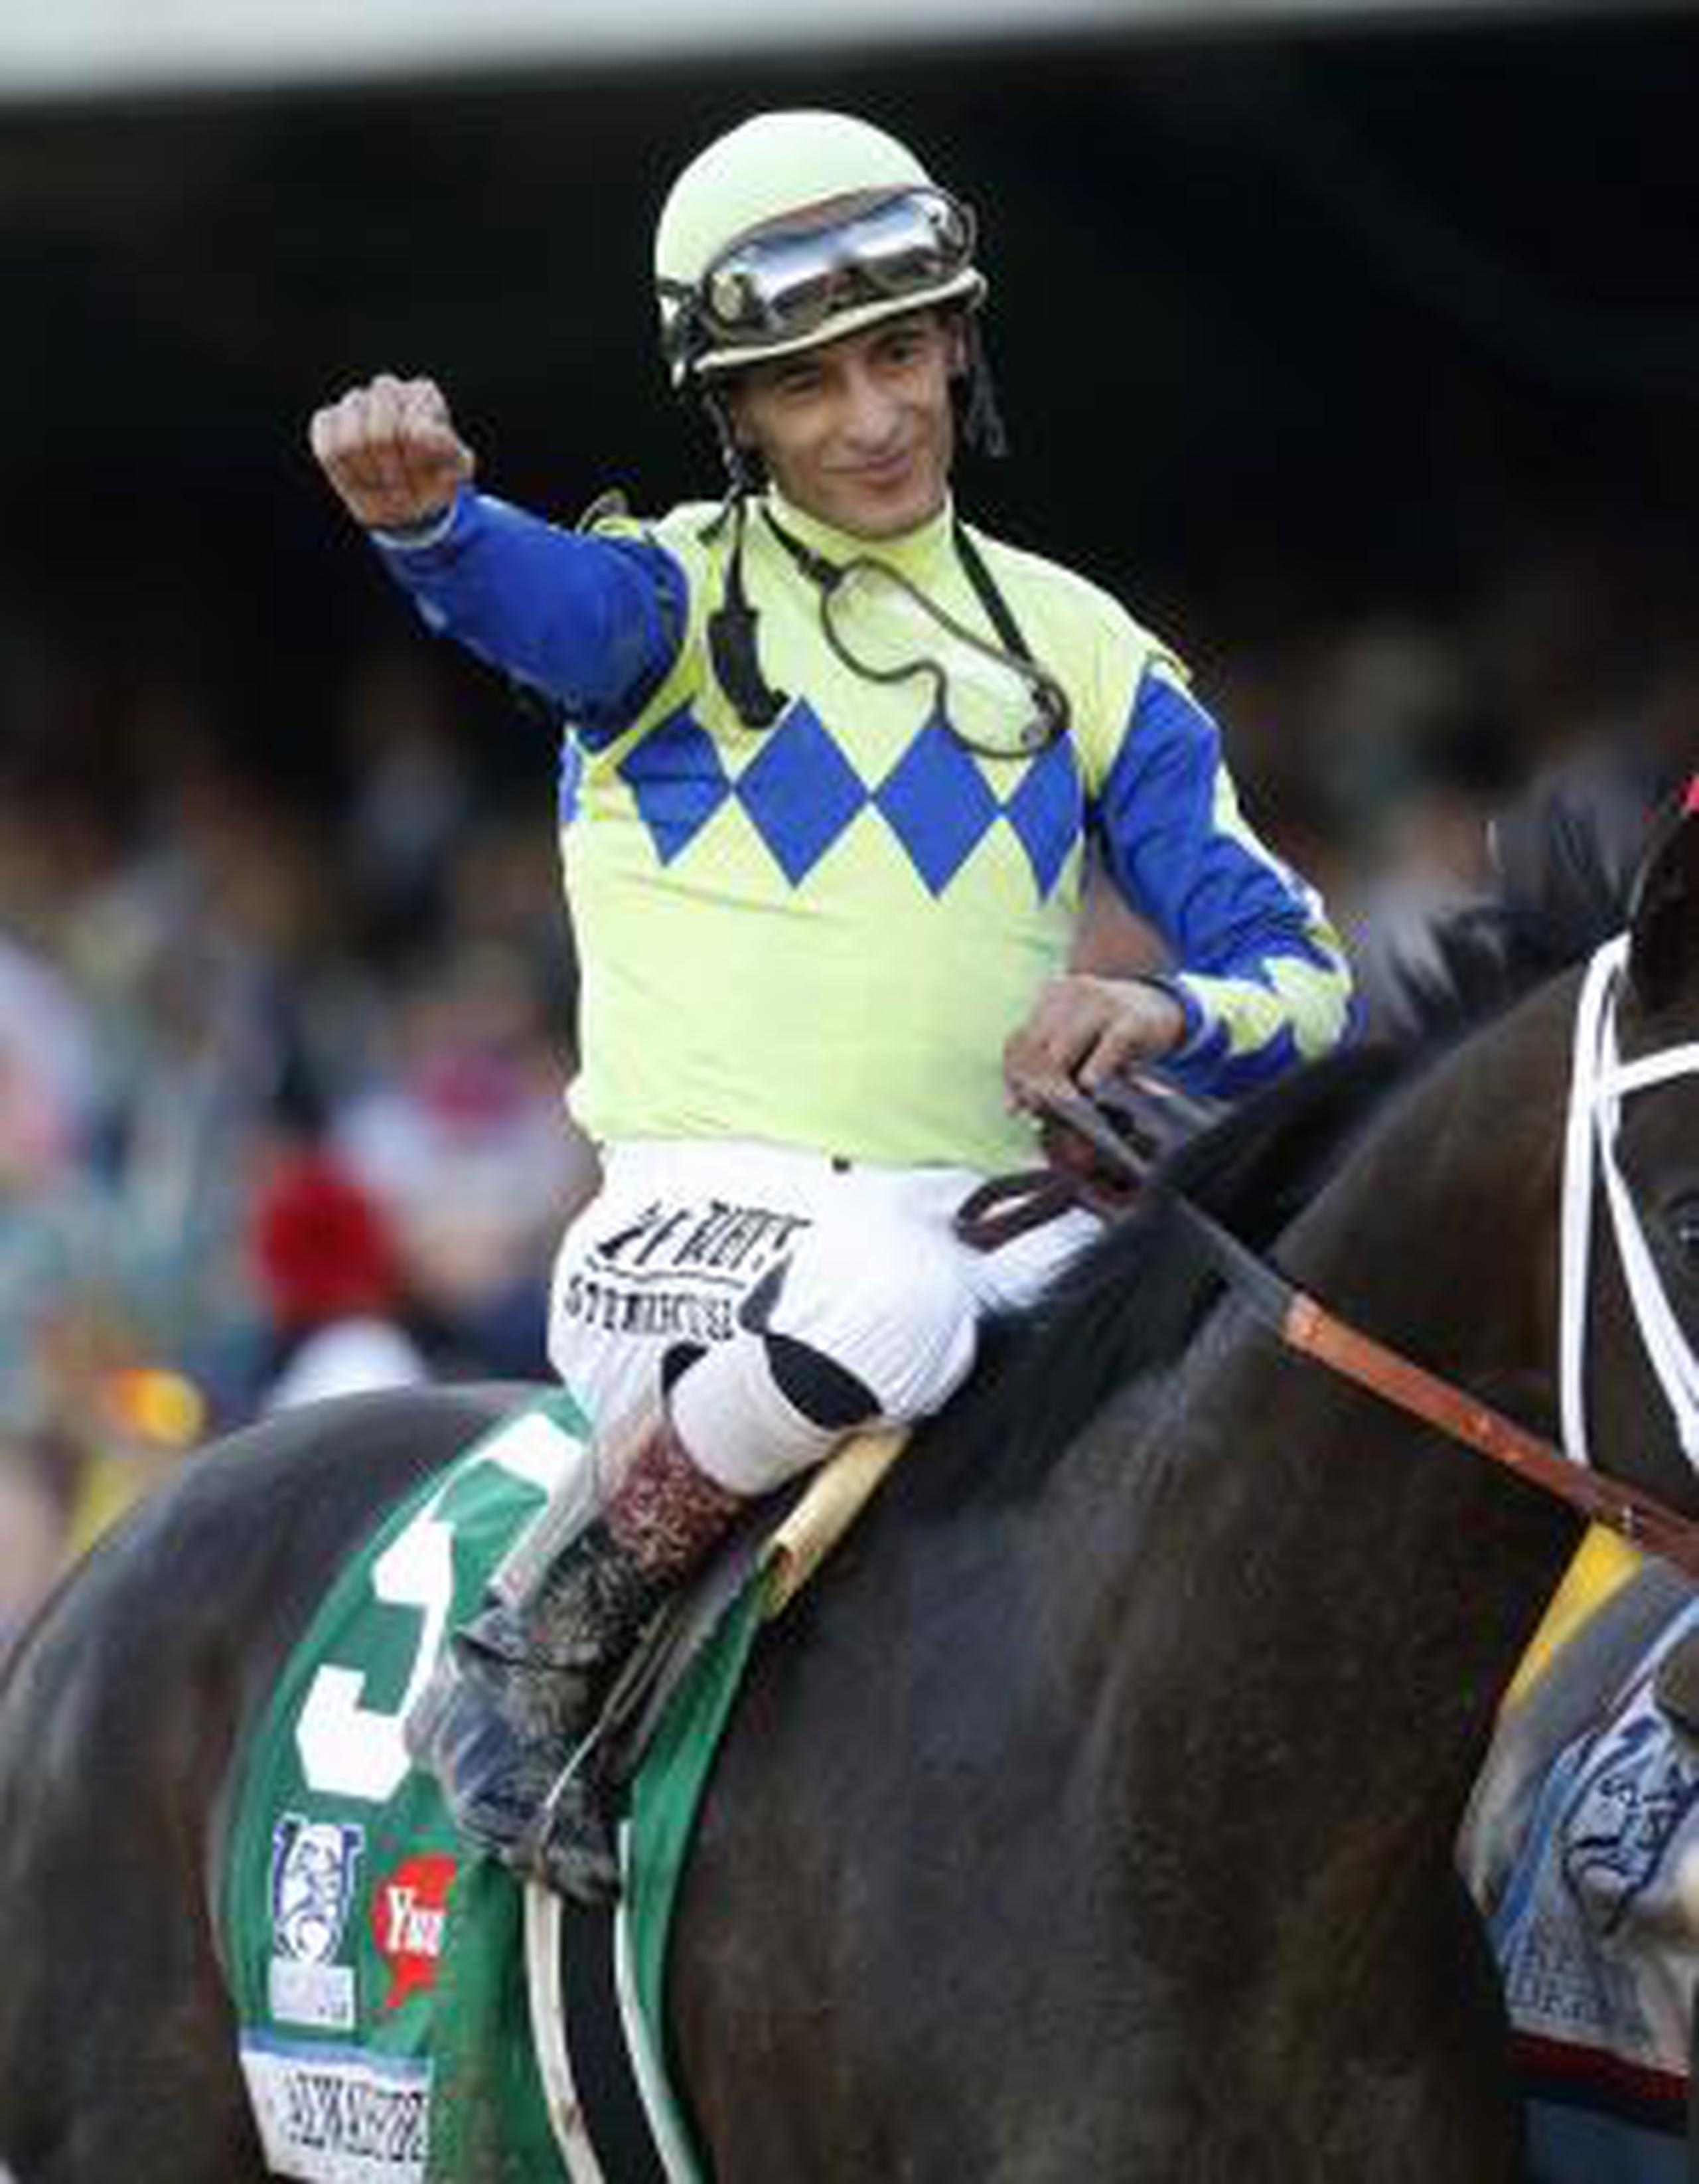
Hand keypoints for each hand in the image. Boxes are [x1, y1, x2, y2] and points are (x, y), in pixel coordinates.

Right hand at [307, 374, 475, 531]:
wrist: (410, 492)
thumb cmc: (436, 477)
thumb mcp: (457, 473)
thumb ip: (454, 458)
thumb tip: (422, 435)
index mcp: (423, 395)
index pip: (414, 433)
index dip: (416, 467)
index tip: (426, 482)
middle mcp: (387, 389)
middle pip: (379, 437)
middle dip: (392, 475)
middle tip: (402, 491)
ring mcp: (354, 402)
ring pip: (349, 445)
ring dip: (369, 477)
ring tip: (383, 486)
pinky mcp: (327, 421)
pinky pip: (326, 447)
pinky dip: (343, 474)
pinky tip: (361, 480)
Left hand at [1003, 975, 1185, 1115]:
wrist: (1165, 1007)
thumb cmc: (1113, 1033)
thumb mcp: (1079, 1042)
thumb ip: (1049, 1067)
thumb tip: (1015, 1108)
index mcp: (1053, 995)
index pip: (1018, 1040)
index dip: (1013, 1075)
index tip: (1015, 1106)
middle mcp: (1072, 993)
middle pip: (1034, 1048)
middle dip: (1032, 1085)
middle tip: (1036, 1113)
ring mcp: (1101, 1003)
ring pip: (1060, 1052)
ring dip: (1057, 1088)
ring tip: (1061, 1112)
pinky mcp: (1131, 1019)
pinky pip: (1106, 1049)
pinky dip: (1095, 1072)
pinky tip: (1091, 1090)